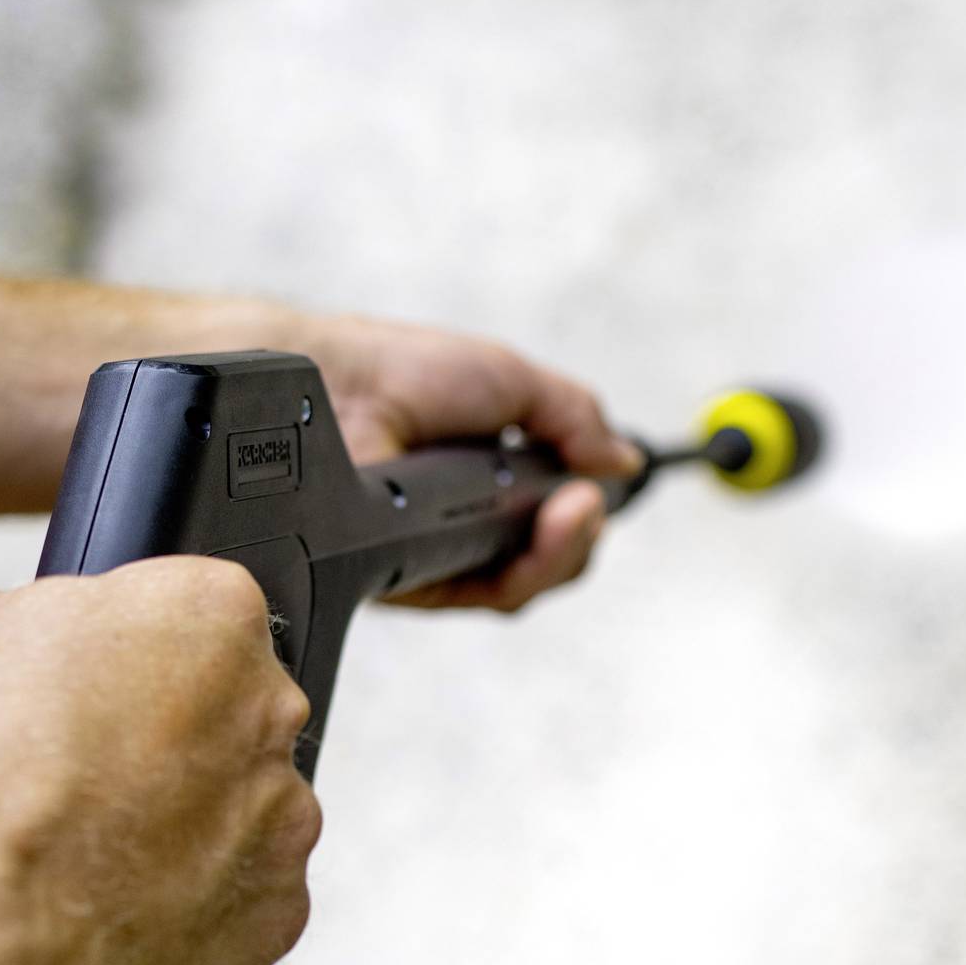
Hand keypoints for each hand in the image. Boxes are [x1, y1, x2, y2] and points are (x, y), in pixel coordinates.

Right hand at [0, 559, 320, 964]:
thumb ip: (14, 621)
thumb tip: (13, 642)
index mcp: (209, 614)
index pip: (181, 611)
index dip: (112, 654)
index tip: (67, 693)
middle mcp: (268, 713)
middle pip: (217, 714)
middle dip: (154, 741)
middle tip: (63, 782)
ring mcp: (282, 824)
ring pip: (232, 814)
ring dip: (173, 830)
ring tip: (73, 864)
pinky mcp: (274, 921)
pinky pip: (232, 904)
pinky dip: (180, 912)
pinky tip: (101, 919)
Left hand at [295, 310, 641, 611]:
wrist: (343, 384)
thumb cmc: (406, 371)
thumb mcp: (511, 380)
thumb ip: (573, 419)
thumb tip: (622, 461)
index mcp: (490, 474)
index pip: (553, 518)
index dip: (584, 511)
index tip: (599, 484)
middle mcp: (465, 518)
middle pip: (546, 560)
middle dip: (580, 536)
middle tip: (584, 504)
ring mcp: (441, 550)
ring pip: (523, 584)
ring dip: (562, 552)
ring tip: (570, 513)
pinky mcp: (416, 578)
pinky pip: (485, 594)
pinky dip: (525, 568)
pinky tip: (536, 532)